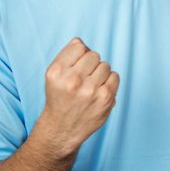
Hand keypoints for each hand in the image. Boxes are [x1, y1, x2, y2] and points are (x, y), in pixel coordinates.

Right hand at [34, 38, 118, 157]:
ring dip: (101, 73)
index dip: (80, 55)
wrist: (62, 129)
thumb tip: (81, 41)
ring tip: (90, 86)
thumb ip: (67, 55)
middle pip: (94, 55)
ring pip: (105, 65)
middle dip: (91, 64)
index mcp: (56, 71)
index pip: (79, 47)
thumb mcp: (54, 75)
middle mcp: (72, 80)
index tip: (76, 66)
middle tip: (84, 78)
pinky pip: (115, 76)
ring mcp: (89, 90)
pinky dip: (109, 82)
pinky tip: (99, 91)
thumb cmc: (60, 97)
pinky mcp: (105, 98)